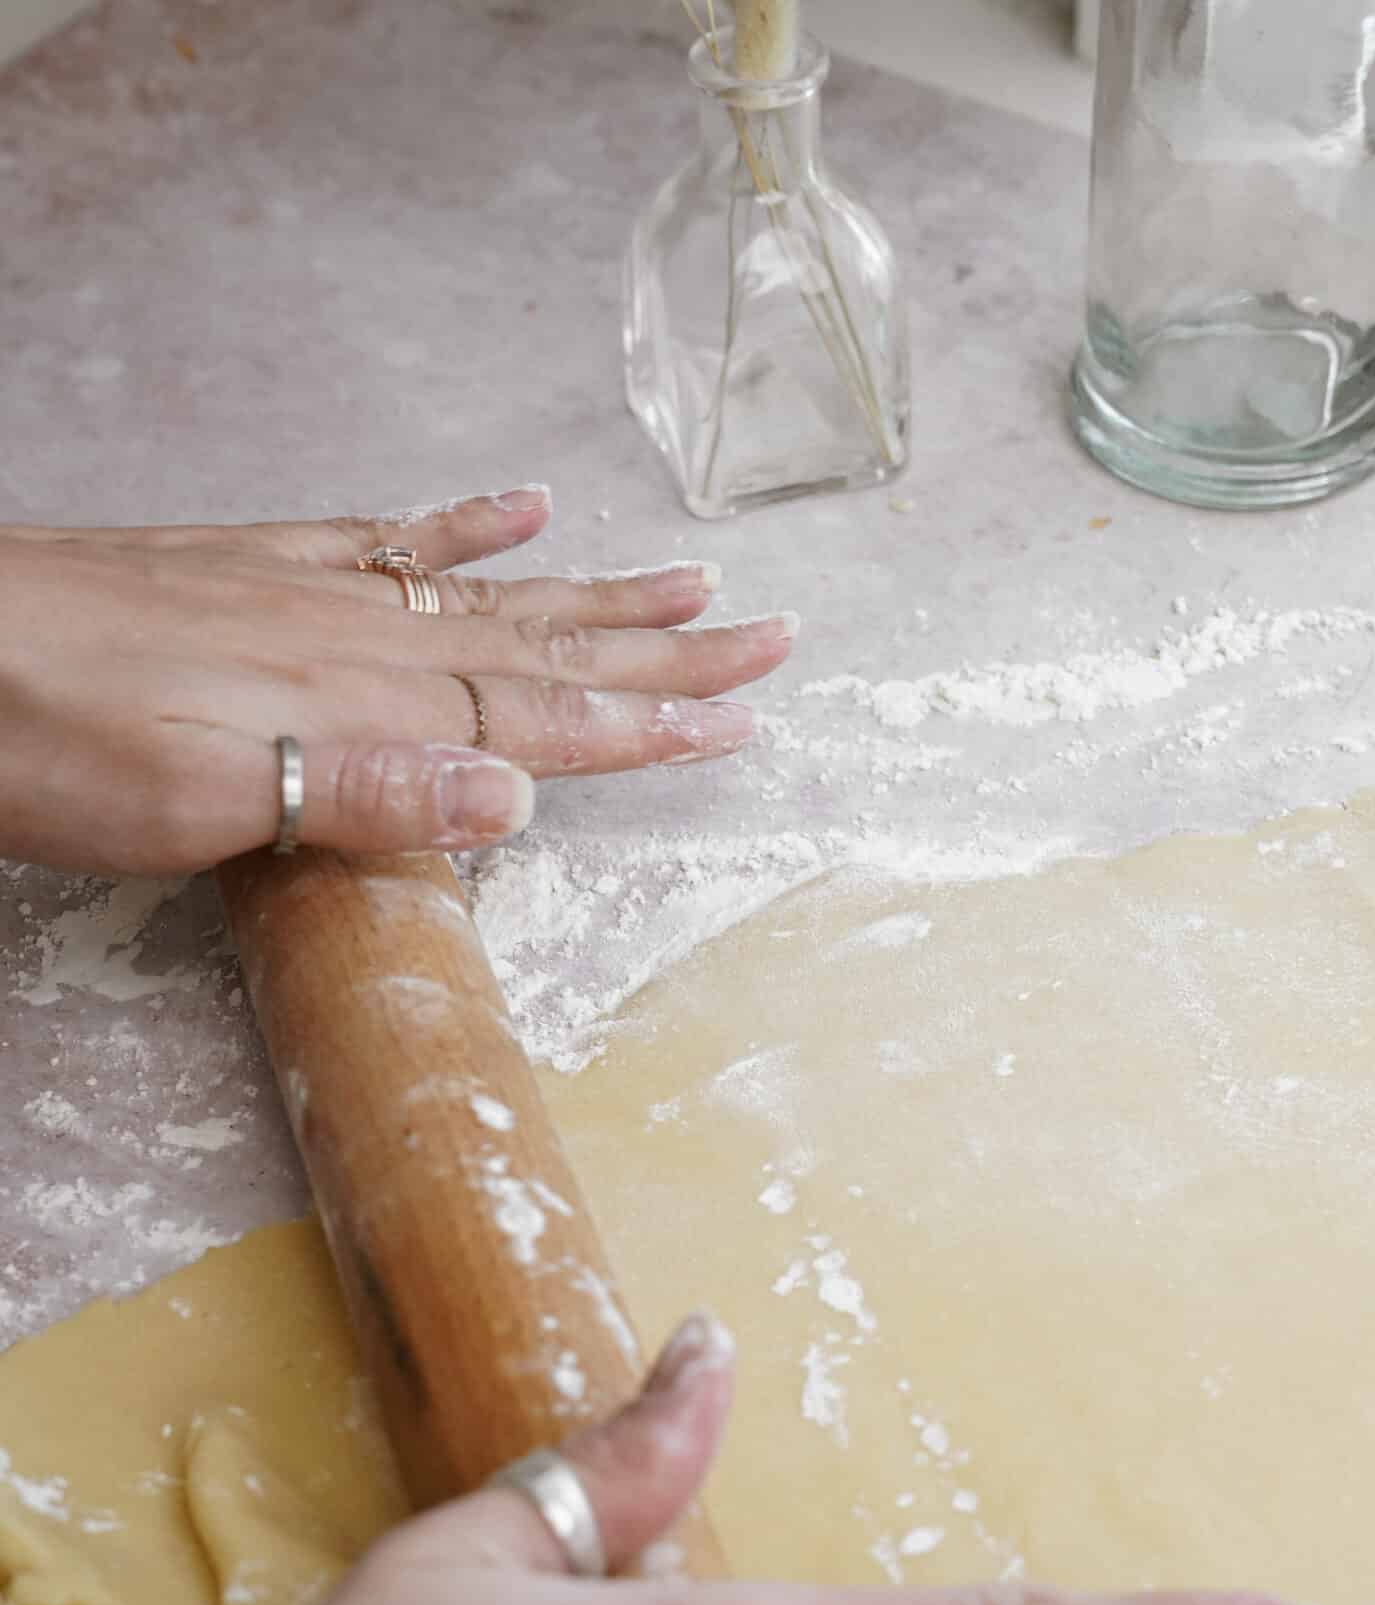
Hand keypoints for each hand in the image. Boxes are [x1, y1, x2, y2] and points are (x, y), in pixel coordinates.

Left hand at [0, 487, 791, 876]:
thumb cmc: (45, 739)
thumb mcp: (195, 793)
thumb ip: (358, 787)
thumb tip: (519, 789)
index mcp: (357, 700)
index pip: (538, 716)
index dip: (647, 722)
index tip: (740, 717)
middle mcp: (352, 634)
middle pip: (542, 645)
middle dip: (662, 650)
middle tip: (769, 638)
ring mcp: (304, 593)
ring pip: (487, 595)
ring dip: (595, 595)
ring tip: (688, 580)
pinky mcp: (249, 572)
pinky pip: (386, 542)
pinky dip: (464, 529)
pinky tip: (519, 508)